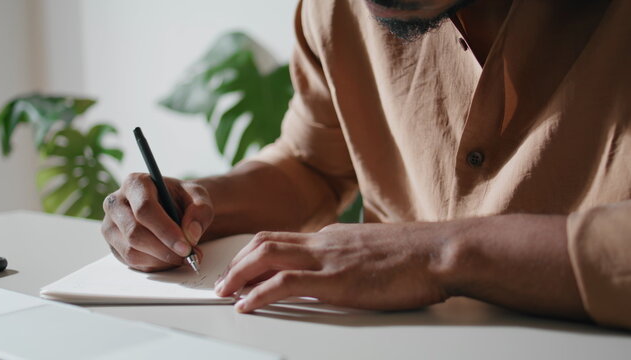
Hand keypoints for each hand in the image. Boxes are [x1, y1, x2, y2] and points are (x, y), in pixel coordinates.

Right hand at [101, 173, 212, 271]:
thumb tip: (191, 234)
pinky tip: (170, 258)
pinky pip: (133, 263)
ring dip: (162, 260)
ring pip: (131, 252)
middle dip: (164, 250)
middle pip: (135, 233)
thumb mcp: (198, 196)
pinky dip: (156, 265)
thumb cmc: (182, 199)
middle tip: (188, 255)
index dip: (166, 231)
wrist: (173, 208)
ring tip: (184, 256)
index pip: (145, 209)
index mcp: (135, 184)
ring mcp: (111, 226)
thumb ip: (200, 211)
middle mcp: (116, 203)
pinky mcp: (113, 245)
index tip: (186, 246)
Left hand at [215, 222, 457, 312]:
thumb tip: (342, 268)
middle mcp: (324, 241)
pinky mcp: (336, 281)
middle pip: (265, 242)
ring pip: (267, 256)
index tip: (241, 269)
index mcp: (332, 236)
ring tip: (223, 292)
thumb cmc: (416, 255)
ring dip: (238, 274)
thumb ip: (351, 256)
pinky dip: (259, 293)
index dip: (255, 254)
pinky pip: (285, 284)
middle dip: (237, 262)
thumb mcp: (375, 250)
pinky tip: (246, 306)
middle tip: (222, 281)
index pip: (282, 239)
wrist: (439, 252)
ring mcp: (328, 258)